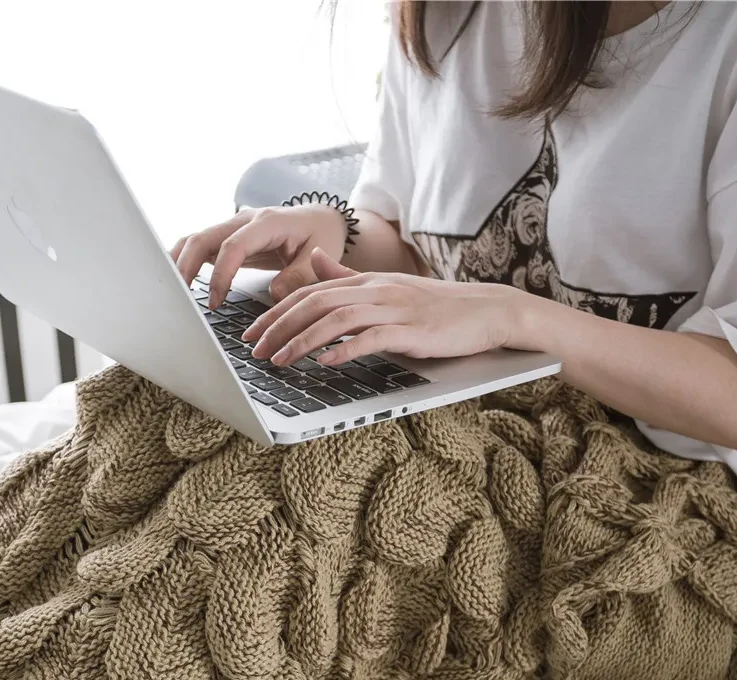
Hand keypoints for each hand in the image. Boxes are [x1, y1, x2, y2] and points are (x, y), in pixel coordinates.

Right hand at [169, 204, 349, 307]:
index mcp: (267, 222)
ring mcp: (233, 227)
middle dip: (186, 266)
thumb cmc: (321, 236)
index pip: (233, 246)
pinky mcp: (227, 238)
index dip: (220, 274)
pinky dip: (184, 261)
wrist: (320, 219)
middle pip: (203, 237)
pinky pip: (200, 246)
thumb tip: (275, 294)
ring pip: (195, 239)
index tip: (216, 302)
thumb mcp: (319, 255)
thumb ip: (298, 275)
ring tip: (171, 291)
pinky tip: (176, 281)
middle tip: (179, 298)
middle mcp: (244, 221)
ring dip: (179, 263)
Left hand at [244, 248, 532, 366]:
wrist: (485, 310)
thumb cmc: (434, 305)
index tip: (251, 334)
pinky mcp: (412, 331)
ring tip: (279, 361)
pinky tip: (326, 363)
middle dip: (279, 328)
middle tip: (254, 351)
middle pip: (315, 303)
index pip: (309, 292)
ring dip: (303, 342)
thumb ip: (345, 275)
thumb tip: (311, 259)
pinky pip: (372, 338)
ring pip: (337, 320)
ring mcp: (394, 309)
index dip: (275, 313)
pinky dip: (346, 351)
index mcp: (365, 281)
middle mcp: (375, 290)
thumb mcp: (384, 287)